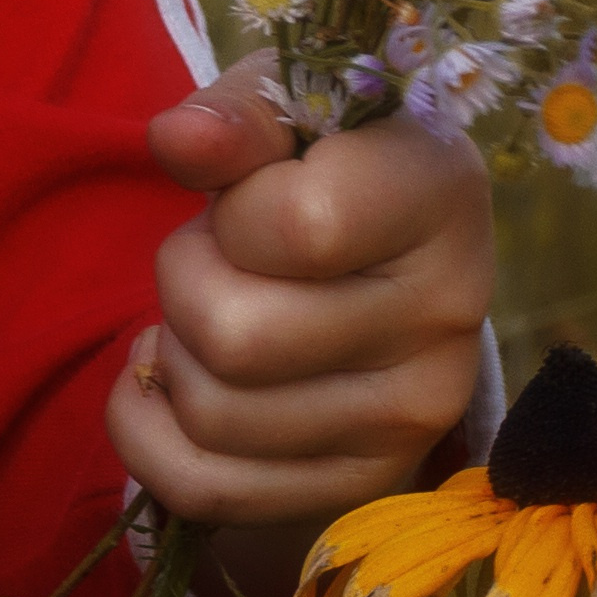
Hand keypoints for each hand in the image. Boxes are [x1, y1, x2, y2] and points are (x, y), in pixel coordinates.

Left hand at [109, 54, 493, 555]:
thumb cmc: (323, 164)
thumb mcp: (292, 110)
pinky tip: (175, 381)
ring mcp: (411, 415)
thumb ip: (237, 114)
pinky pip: (201, 486)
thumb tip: (175, 139)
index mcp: (443, 193)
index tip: (248, 194)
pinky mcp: (361, 485)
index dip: (235, 209)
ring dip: (172, 355)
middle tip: (211, 255)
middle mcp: (448, 312)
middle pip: (235, 334)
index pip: (300, 225)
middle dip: (182, 281)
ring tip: (210, 310)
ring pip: (212, 413)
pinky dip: (148, 431)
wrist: (384, 262)